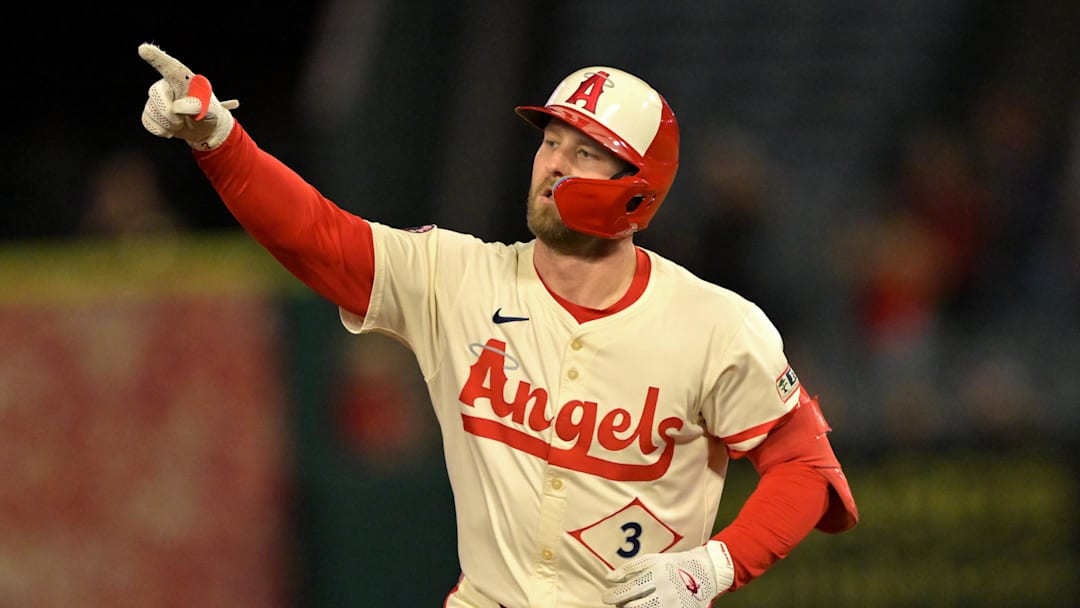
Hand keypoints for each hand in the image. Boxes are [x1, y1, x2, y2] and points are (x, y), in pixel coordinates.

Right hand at [138, 42, 239, 149]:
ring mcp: (158, 99)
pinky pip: (147, 121)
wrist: (204, 130)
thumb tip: (178, 106)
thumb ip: (199, 108)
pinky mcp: (152, 111)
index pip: (170, 67)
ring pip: (151, 110)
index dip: (156, 58)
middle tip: (182, 121)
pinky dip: (160, 130)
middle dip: (168, 111)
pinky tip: (171, 129)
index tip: (143, 49)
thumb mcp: (211, 112)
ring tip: (181, 124)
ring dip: (168, 124)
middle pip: (156, 92)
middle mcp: (168, 85)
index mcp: (184, 80)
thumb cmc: (209, 115)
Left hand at [602, 541, 734, 606]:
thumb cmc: (674, 564)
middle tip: (617, 603)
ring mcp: (673, 605)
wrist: (705, 572)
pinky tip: (644, 607)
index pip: (628, 591)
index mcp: (656, 575)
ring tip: (629, 605)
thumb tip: (608, 578)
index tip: (606, 596)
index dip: (612, 596)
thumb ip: (630, 568)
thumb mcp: (653, 560)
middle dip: (620, 606)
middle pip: (633, 607)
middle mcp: (665, 592)